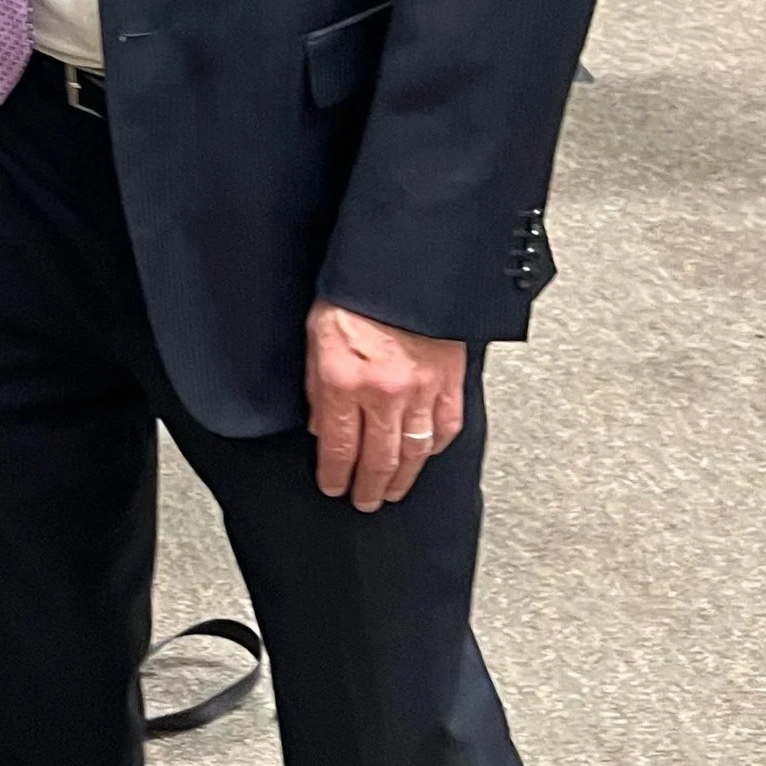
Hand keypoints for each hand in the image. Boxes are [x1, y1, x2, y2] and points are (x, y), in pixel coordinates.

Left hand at [305, 301, 467, 512]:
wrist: (403, 264)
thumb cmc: (357, 290)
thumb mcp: (315, 335)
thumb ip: (316, 386)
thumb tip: (319, 424)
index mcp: (344, 380)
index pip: (338, 448)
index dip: (335, 476)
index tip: (334, 487)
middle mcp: (383, 392)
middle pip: (377, 460)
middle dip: (368, 488)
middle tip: (364, 501)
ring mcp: (421, 389)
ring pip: (413, 453)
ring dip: (401, 478)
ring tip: (392, 491)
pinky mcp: (449, 380)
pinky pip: (446, 428)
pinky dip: (435, 448)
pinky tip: (426, 455)